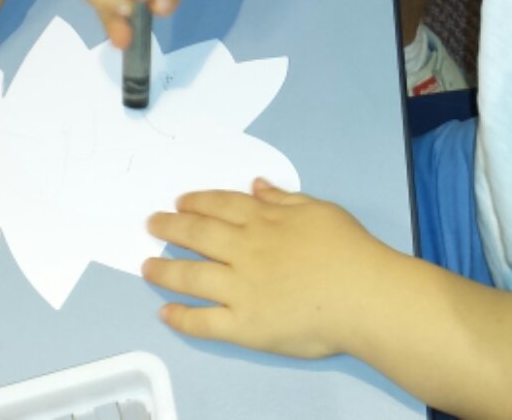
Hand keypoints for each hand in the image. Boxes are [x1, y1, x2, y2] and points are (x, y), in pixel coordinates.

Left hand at [143, 179, 400, 358]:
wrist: (363, 295)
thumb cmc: (350, 251)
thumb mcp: (320, 211)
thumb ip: (285, 199)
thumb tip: (257, 185)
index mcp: (264, 221)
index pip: (221, 205)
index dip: (197, 201)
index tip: (179, 201)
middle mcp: (245, 250)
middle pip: (198, 234)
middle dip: (170, 226)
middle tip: (151, 223)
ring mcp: (240, 289)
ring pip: (191, 276)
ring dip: (165, 269)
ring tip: (147, 266)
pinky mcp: (243, 325)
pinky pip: (204, 322)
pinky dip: (181, 317)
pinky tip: (165, 313)